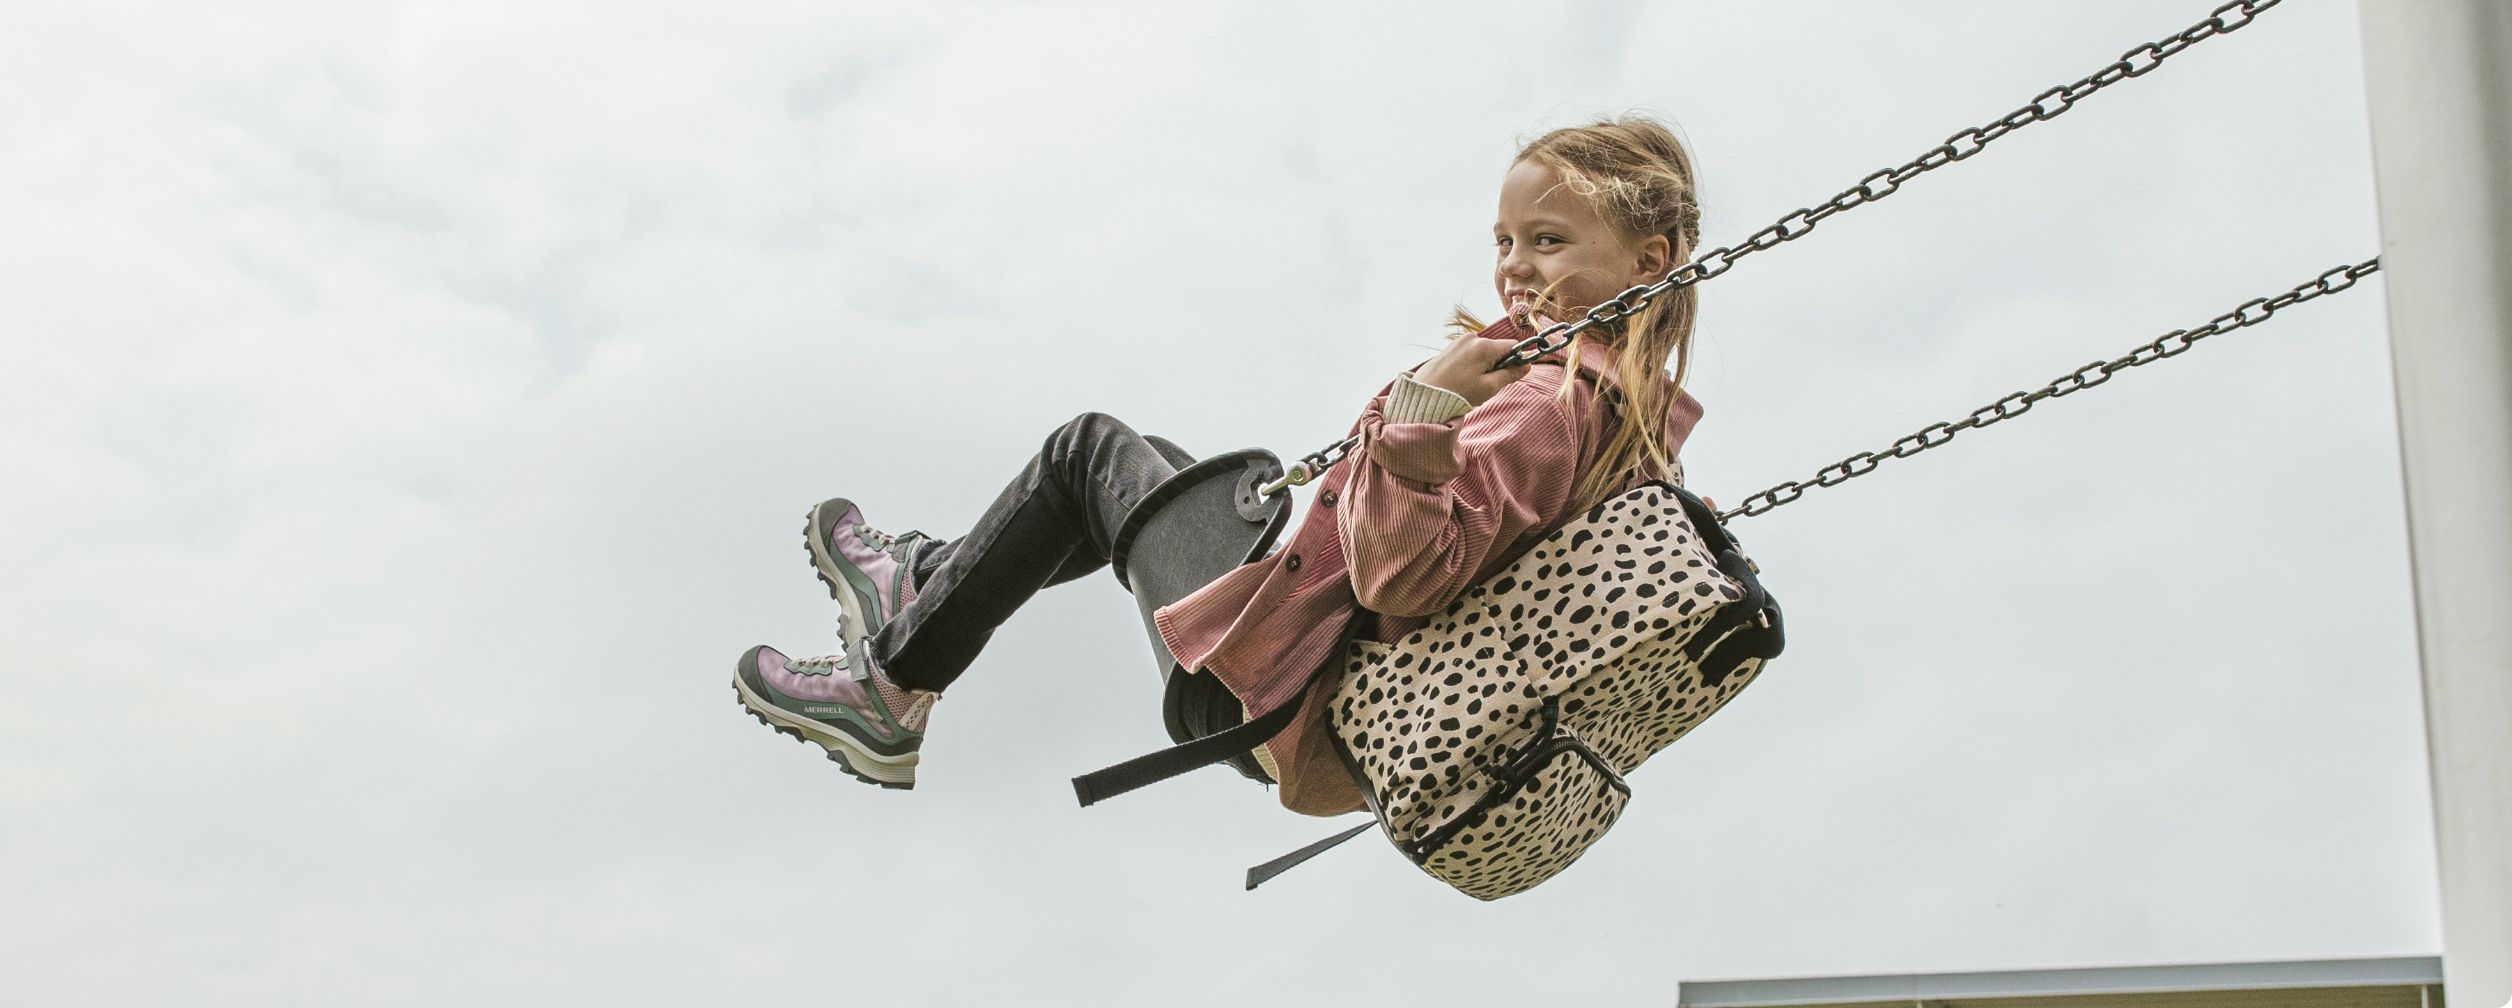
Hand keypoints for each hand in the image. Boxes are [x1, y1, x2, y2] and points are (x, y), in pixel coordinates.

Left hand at [1411, 332, 1535, 409]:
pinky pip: (1469, 354)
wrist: (1423, 397)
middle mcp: (1472, 338)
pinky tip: (1461, 380)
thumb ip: (1510, 374)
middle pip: (1497, 348)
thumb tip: (1527, 366)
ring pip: (1483, 352)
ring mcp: (1458, 341)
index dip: (1516, 360)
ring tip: (1470, 385)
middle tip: (1485, 385)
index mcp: (1484, 346)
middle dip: (1497, 365)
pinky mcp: (1449, 347)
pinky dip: (1471, 366)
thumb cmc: (1458, 394)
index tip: (1509, 375)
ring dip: (1484, 367)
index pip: (1512, 345)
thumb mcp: (1489, 388)